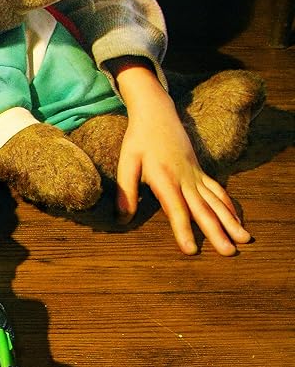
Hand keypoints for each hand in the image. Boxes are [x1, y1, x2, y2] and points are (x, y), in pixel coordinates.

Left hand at [111, 59, 250, 255]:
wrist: (157, 113)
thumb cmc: (139, 139)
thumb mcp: (126, 163)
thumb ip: (127, 191)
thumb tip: (123, 219)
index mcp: (165, 178)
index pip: (176, 209)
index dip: (183, 230)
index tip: (191, 250)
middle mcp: (185, 179)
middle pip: (203, 210)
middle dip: (217, 232)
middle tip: (229, 252)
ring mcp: (195, 175)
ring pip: (216, 201)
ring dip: (230, 222)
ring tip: (244, 239)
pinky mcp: (200, 171)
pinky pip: (218, 191)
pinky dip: (229, 206)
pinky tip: (237, 220)